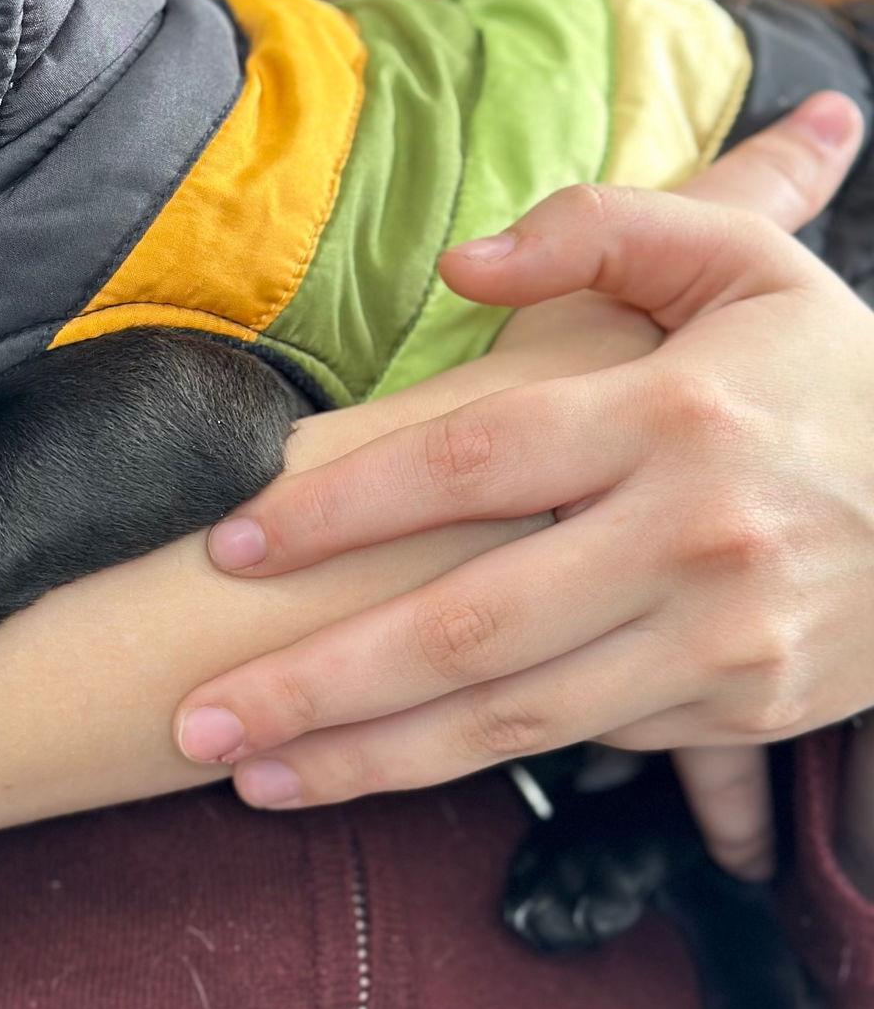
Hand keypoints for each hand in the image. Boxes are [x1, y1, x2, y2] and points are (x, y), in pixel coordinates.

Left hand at [175, 94, 871, 879]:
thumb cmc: (826, 366)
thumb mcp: (739, 258)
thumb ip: (597, 229)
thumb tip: (457, 266)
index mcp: (672, 416)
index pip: (467, 463)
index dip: (336, 507)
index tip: (230, 541)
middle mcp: (689, 539)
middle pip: (466, 624)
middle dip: (317, 680)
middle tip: (197, 718)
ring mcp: (718, 640)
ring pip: (512, 718)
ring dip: (371, 757)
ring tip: (255, 778)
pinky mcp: (738, 706)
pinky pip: (584, 742)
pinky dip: (474, 766)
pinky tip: (381, 773)